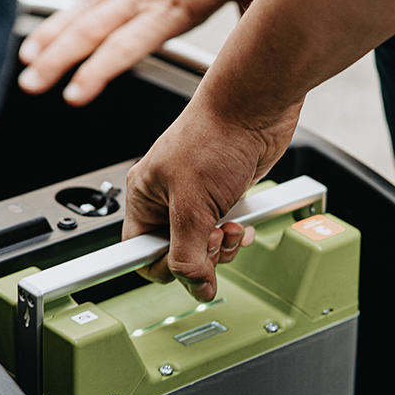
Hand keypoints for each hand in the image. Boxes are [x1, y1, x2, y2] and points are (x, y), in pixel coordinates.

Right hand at [17, 0, 270, 105]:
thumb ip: (254, 18)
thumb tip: (271, 55)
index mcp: (178, 4)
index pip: (130, 43)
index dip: (101, 69)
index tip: (75, 93)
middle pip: (95, 30)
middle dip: (61, 61)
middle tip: (31, 85)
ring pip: (84, 11)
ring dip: (53, 39)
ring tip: (27, 64)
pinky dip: (63, 15)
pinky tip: (46, 32)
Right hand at [122, 91, 301, 301]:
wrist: (255, 108)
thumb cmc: (216, 136)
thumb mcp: (193, 204)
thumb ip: (188, 253)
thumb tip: (194, 286)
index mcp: (144, 196)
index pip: (139, 252)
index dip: (163, 266)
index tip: (184, 271)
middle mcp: (168, 198)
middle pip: (176, 253)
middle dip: (201, 254)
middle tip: (214, 238)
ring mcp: (198, 197)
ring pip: (203, 245)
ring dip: (222, 246)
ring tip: (231, 228)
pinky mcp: (224, 196)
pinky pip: (225, 231)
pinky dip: (236, 234)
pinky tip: (242, 223)